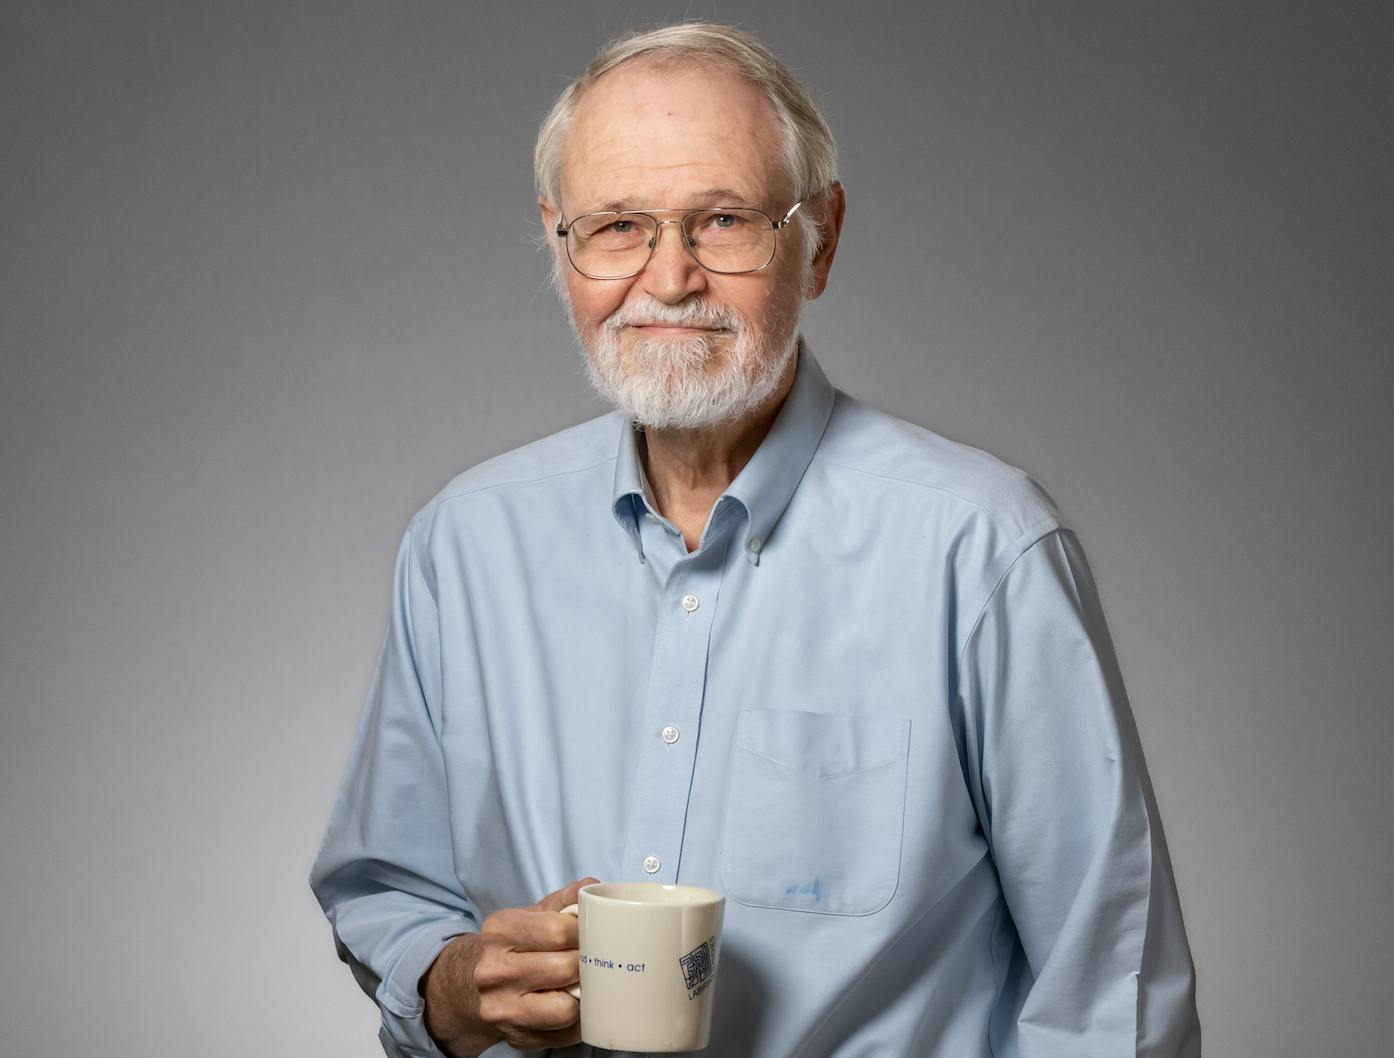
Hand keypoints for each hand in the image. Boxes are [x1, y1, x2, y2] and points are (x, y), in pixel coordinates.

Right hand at [421, 877, 598, 1055]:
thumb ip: (563, 900)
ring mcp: (500, 1008)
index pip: (558, 931)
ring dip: (582, 995)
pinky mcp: (515, 1037)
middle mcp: (493, 971)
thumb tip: (591, 886)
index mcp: (499, 931)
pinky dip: (577, 1021)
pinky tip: (573, 1004)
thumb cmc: (514, 945)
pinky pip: (564, 1034)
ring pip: (565, 1008)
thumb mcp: (532, 915)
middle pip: (565, 968)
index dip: (584, 932)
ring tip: (583, 982)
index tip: (592, 933)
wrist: (472, 984)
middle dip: (587, 963)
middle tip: (594, 958)